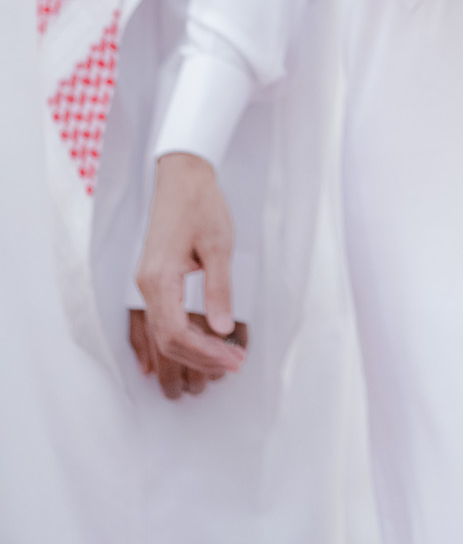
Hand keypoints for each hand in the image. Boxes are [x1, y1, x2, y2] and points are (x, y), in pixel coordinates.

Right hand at [136, 153, 245, 380]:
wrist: (181, 179)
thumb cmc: (201, 206)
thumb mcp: (219, 246)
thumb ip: (219, 290)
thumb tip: (223, 330)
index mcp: (160, 279)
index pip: (177, 333)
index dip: (206, 353)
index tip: (233, 360)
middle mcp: (147, 286)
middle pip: (167, 341)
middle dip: (201, 359)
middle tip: (234, 364)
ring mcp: (147, 285)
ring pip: (162, 335)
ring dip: (191, 353)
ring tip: (223, 360)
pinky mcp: (153, 281)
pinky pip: (158, 323)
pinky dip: (175, 342)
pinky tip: (190, 353)